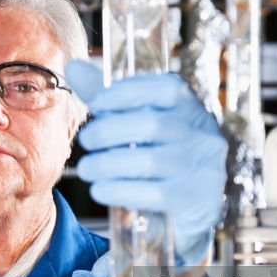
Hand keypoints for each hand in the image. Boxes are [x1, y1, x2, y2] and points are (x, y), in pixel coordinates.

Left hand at [66, 60, 226, 265]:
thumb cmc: (158, 158)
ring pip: (147, 161)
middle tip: (86, 140)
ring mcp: (203, 169)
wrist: (190, 211)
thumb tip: (73, 65)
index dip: (126, 93)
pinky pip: (150, 194)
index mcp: (191, 109)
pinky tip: (100, 189)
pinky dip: (117, 190)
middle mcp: (203, 135)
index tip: (98, 104)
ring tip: (87, 169)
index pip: (166, 88)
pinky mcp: (195, 201)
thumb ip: (107, 98)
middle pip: (151, 124)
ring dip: (106, 164)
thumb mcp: (137, 123)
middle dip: (108, 131)